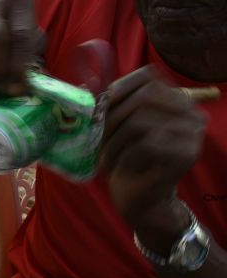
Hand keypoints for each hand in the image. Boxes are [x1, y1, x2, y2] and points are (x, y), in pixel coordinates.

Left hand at [100, 66, 207, 233]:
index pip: (149, 77)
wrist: (141, 200)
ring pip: (141, 121)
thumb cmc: (128, 162)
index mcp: (177, 101)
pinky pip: (146, 144)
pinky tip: (121, 167)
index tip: (101, 103)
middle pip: (144, 97)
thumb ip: (113, 106)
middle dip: (113, 117)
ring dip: (115, 141)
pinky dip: (125, 155)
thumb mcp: (120, 129)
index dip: (121, 86)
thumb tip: (84, 85)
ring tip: (107, 157)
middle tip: (99, 139)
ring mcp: (192, 134)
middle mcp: (191, 113)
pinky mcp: (185, 155)